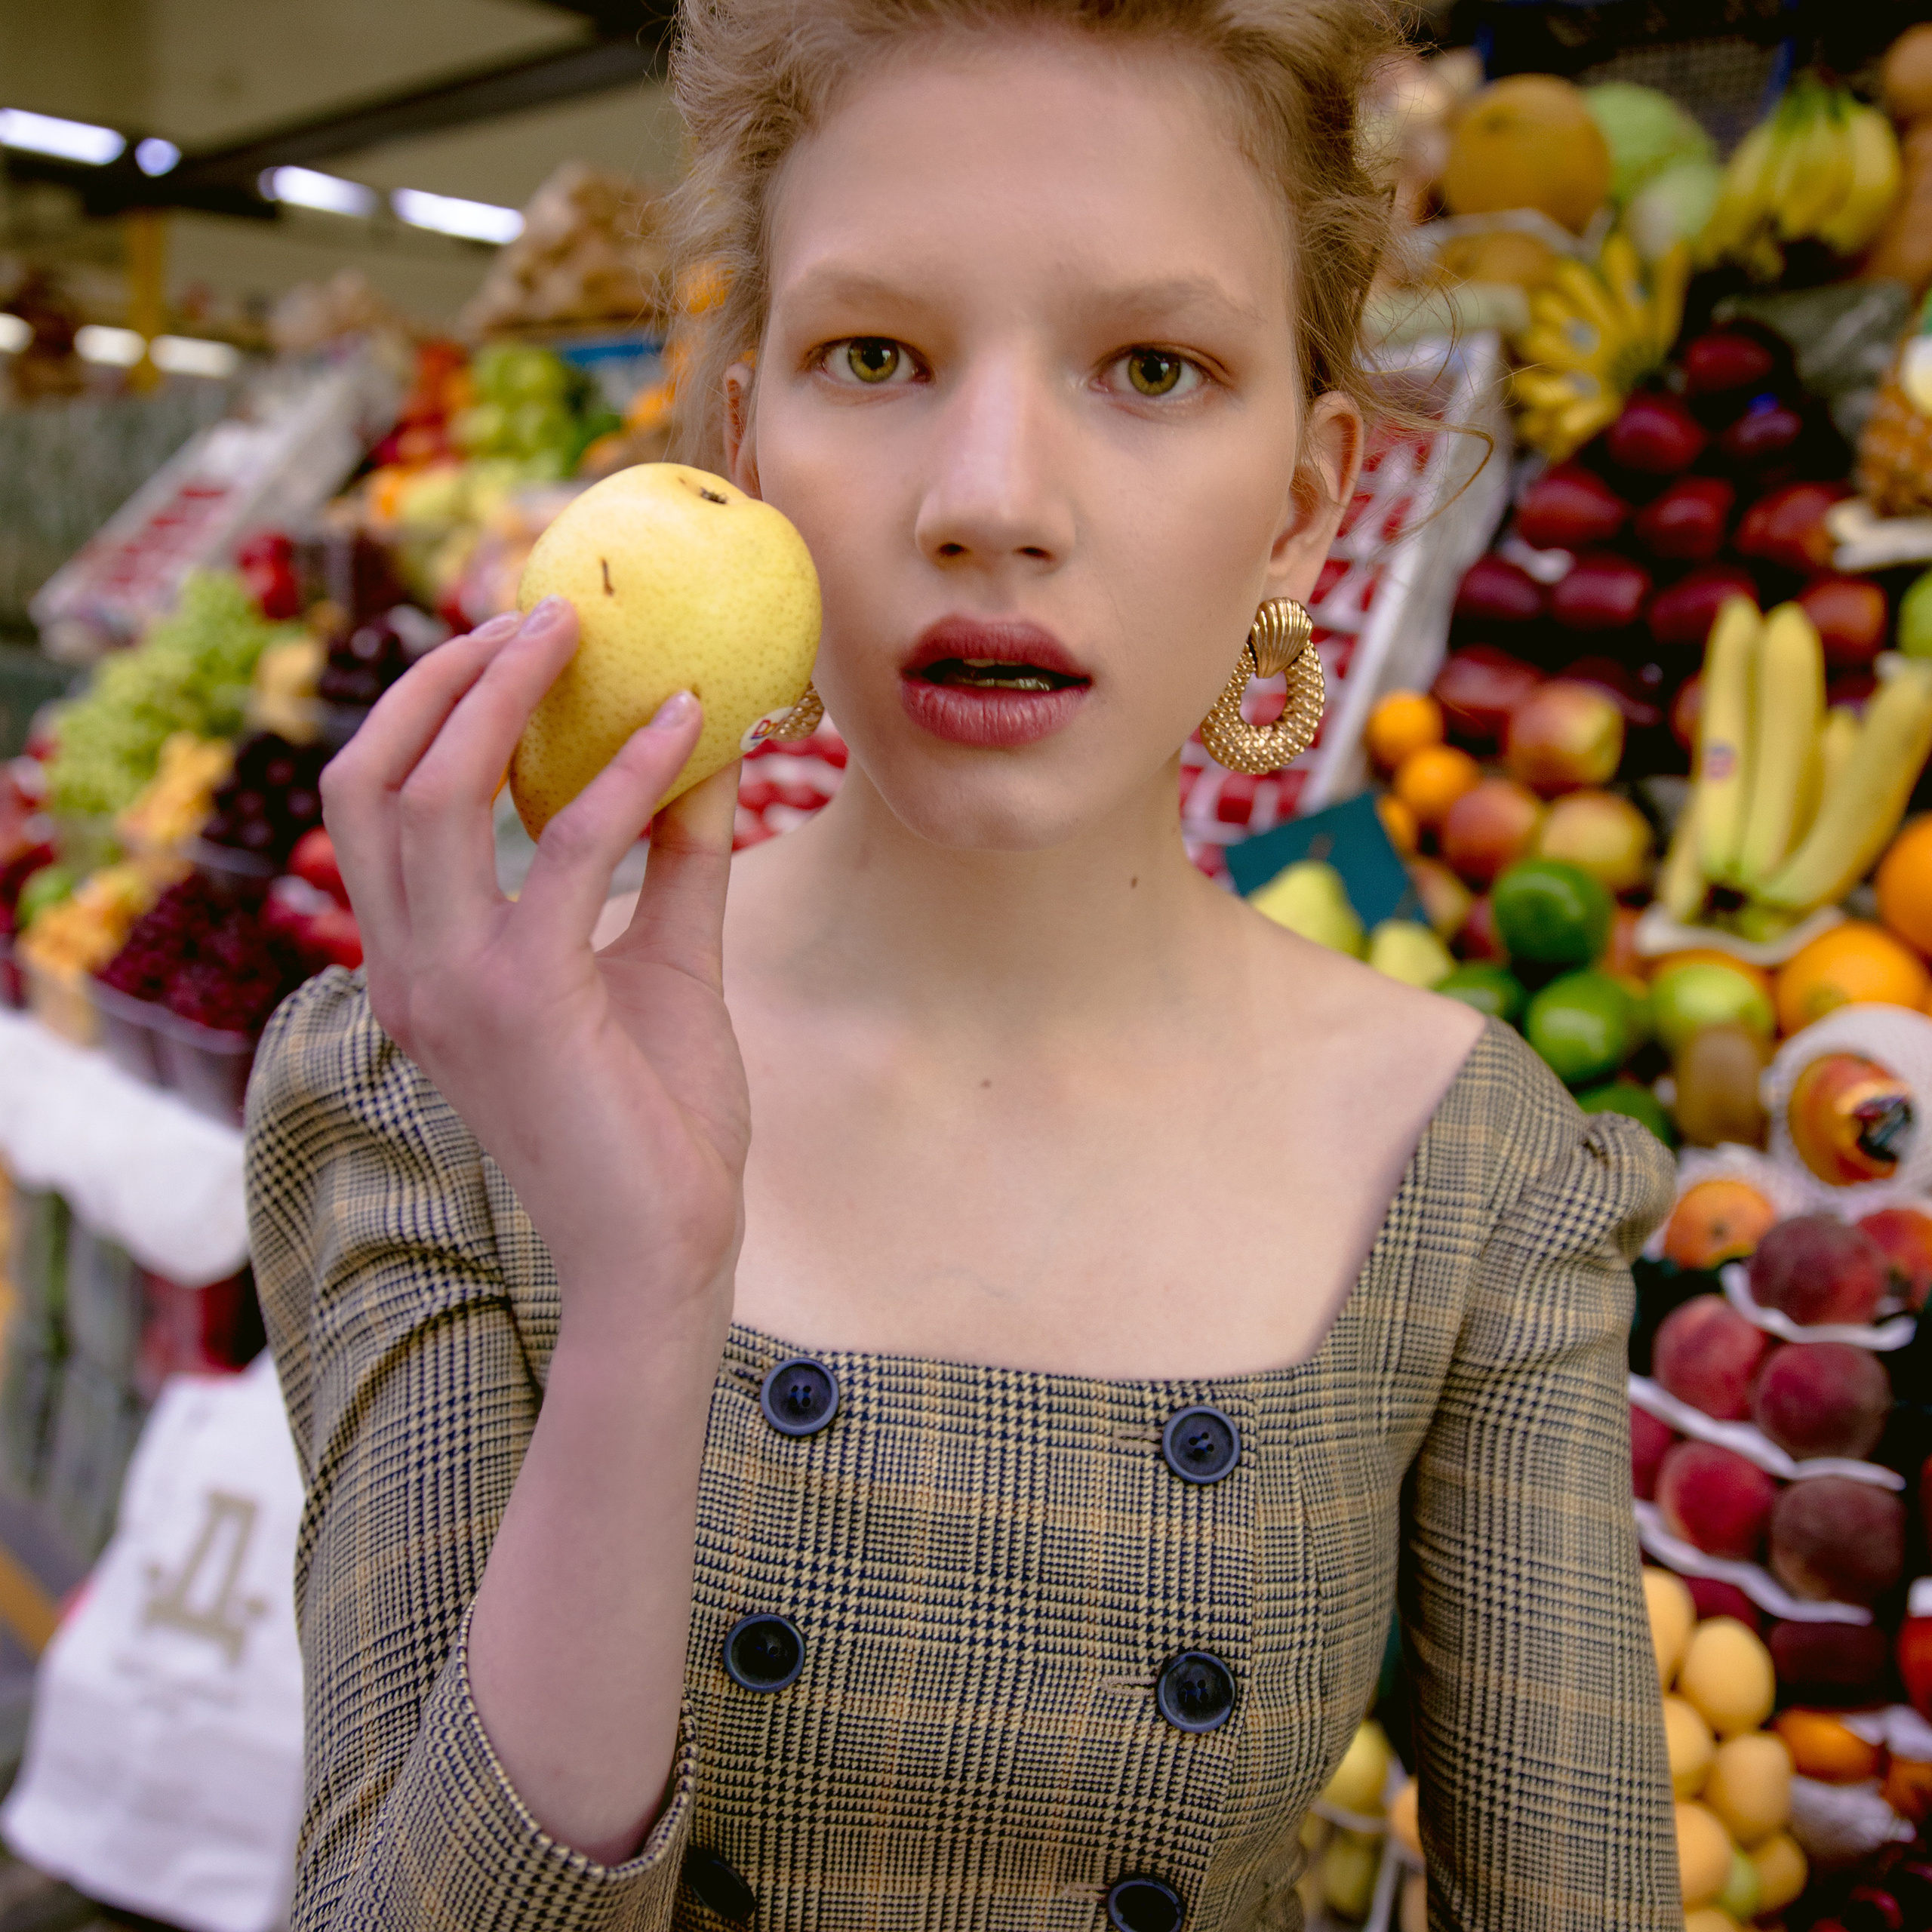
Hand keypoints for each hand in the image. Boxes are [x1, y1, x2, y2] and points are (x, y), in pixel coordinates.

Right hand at [319, 597, 749, 1331]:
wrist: (667, 1250)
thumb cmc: (658, 1120)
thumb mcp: (665, 963)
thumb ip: (673, 864)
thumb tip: (705, 758)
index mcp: (420, 965)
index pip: (381, 806)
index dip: (428, 708)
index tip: (512, 643)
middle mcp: (406, 969)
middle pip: (369, 778)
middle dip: (439, 679)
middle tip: (538, 617)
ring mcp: (447, 986)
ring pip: (428, 791)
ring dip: (502, 694)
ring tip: (580, 632)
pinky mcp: (519, 1000)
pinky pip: (566, 845)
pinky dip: (628, 773)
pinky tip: (690, 725)